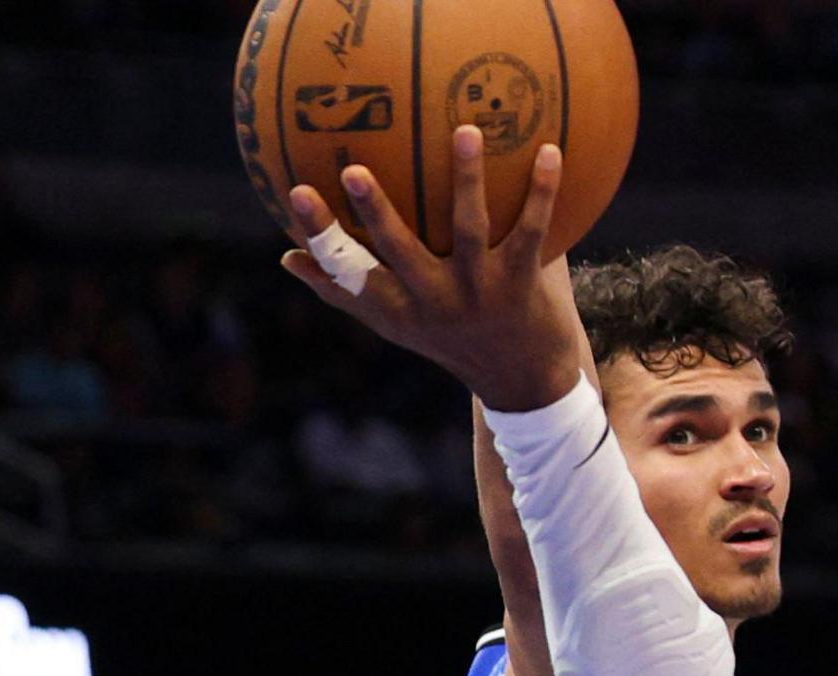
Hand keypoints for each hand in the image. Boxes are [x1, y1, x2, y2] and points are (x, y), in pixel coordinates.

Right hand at [279, 125, 590, 411]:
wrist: (524, 382)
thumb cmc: (449, 340)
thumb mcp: (393, 323)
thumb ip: (344, 289)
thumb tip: (286, 255)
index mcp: (398, 307)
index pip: (347, 270)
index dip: (320, 234)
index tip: (295, 193)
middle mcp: (435, 300)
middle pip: (399, 250)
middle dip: (376, 211)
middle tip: (354, 169)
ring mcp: (480, 291)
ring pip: (470, 227)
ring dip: (467, 179)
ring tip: (466, 132)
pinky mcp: (522, 284)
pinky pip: (532, 229)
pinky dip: (542, 191)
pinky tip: (550, 151)